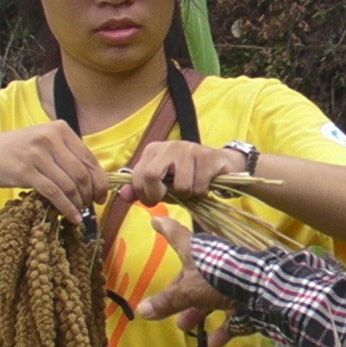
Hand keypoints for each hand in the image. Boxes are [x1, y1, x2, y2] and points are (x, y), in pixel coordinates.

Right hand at [0, 121, 105, 218]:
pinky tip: (71, 218)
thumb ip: (69, 155)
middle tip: (89, 207)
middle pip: (82, 174)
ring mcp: (38, 154)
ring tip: (79, 213)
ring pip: (69, 185)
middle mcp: (51, 138)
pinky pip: (54, 193)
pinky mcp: (26, 171)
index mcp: (61, 130)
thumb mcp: (46, 142)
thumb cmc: (21, 150)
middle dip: (89, 195)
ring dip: (78, 204)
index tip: (102, 197)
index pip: (90, 158)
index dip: (100, 181)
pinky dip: (66, 208)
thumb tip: (96, 180)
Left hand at [123, 141, 243, 205]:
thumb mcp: (163, 184)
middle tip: (168, 198)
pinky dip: (202, 193)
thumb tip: (122, 194)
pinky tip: (205, 185)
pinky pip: (198, 186)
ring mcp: (189, 149)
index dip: (143, 194)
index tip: (154, 201)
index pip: (137, 175)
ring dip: (187, 195)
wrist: (223, 164)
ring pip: (180, 185)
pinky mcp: (207, 157)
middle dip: (158, 195)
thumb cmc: (189, 175)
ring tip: (193, 189)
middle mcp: (169, 146)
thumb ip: (142, 189)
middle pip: (151, 175)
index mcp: (153, 150)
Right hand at [135, 215, 240, 346]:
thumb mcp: (189, 291)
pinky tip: (213, 343)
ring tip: (185, 326)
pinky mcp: (248, 297)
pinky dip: (222, 328)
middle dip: (179, 294)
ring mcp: (232, 279)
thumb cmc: (221, 279)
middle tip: (168, 309)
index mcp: (197, 252)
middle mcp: (214, 263)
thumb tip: (141, 310)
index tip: (155, 219)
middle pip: (192, 275)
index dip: (165, 228)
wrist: (264, 288)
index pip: (177, 236)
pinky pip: (232, 313)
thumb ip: (168, 301)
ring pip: (211, 295)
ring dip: (197, 312)